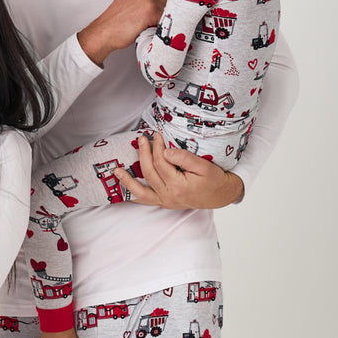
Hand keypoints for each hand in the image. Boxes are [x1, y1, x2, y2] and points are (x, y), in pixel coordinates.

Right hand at [77, 0, 168, 66]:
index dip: (166, 2)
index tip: (166, 11)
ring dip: (165, 19)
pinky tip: (155, 30)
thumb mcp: (130, 1)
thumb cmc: (116, 22)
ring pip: (169, 8)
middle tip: (161, 22)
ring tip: (156, 27)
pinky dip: (163, 25)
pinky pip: (166, 18)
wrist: (104, 32)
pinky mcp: (151, 10)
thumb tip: (160, 3)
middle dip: (167, 11)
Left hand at [114, 132, 243, 209]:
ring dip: (128, 180)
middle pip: (150, 172)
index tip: (156, 135)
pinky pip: (145, 200)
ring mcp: (165, 201)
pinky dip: (133, 195)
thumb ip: (185, 158)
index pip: (161, 163)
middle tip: (142, 139)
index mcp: (179, 186)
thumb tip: (166, 151)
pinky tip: (122, 189)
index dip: (157, 147)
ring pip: (141, 191)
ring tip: (116, 171)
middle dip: (144, 154)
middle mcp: (169, 196)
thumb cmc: (214, 179)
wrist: (221, 195)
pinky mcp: (164, 203)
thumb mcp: (204, 166)